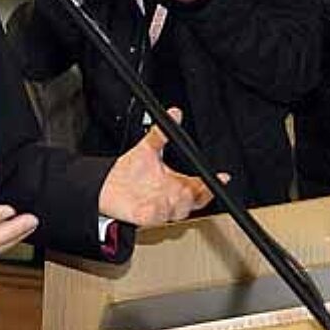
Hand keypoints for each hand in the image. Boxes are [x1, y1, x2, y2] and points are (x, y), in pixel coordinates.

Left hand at [98, 114, 219, 226]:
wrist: (106, 184)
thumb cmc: (130, 170)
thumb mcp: (148, 148)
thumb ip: (161, 133)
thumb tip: (174, 113)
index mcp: (177, 183)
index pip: (203, 187)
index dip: (214, 183)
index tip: (223, 176)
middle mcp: (171, 197)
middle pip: (194, 201)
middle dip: (196, 195)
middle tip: (189, 185)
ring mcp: (160, 208)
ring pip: (179, 211)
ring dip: (179, 203)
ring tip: (171, 192)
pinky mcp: (146, 216)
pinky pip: (157, 217)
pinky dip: (158, 211)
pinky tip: (154, 203)